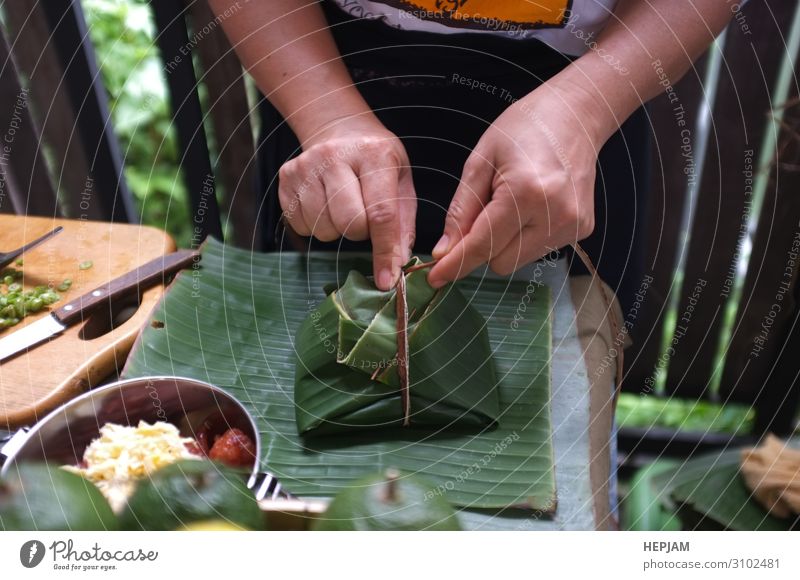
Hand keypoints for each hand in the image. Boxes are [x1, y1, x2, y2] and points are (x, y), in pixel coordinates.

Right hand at [278, 116, 416, 289]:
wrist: (339, 128)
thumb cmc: (376, 161)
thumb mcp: (401, 181)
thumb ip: (402, 224)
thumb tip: (397, 264)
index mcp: (374, 155)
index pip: (381, 213)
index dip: (385, 252)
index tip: (387, 281)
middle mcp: (336, 156)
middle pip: (348, 223)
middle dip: (360, 233)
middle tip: (364, 217)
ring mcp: (307, 165)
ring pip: (322, 228)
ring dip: (337, 230)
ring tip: (343, 206)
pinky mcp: (287, 177)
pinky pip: (300, 225)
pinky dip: (316, 226)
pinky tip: (324, 204)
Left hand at [427, 83, 603, 286]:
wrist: (575, 115)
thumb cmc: (523, 128)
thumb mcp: (480, 161)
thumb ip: (461, 210)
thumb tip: (444, 252)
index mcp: (525, 193)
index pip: (482, 245)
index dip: (455, 264)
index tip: (434, 278)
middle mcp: (554, 215)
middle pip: (499, 262)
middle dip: (483, 246)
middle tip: (485, 209)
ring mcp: (573, 225)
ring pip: (518, 260)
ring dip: (505, 242)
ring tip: (513, 202)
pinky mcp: (582, 230)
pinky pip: (538, 250)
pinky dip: (525, 236)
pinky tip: (532, 206)